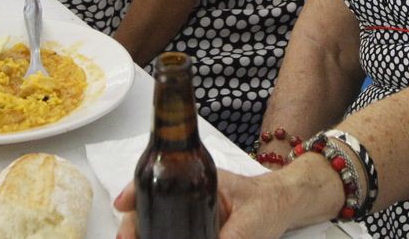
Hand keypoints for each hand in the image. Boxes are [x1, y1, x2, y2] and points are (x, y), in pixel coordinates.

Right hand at [114, 173, 287, 238]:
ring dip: (143, 230)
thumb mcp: (250, 222)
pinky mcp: (199, 229)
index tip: (120, 205)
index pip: (159, 176)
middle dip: (132, 221)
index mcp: (199, 178)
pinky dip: (158, 234)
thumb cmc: (270, 203)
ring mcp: (192, 210)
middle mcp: (190, 191)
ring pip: (158, 218)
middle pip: (150, 201)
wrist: (287, 206)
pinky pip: (173, 230)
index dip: (135, 190)